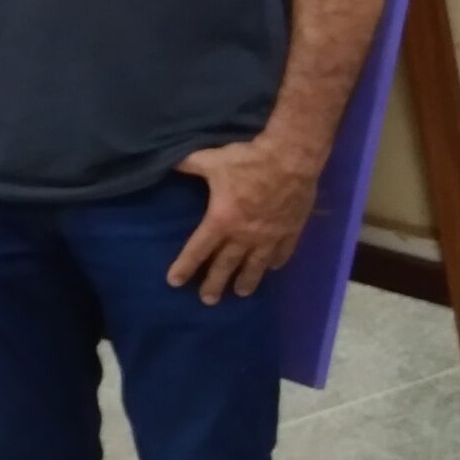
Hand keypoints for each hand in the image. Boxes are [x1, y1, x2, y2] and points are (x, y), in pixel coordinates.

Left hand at [170, 137, 318, 303]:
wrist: (291, 158)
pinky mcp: (291, 231)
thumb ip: (189, 164)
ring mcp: (270, 236)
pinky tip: (273, 269)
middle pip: (226, 265)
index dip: (185, 266)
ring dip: (247, 280)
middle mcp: (244, 235)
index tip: (174, 282)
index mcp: (221, 221)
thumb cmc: (248, 161)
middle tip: (207, 300)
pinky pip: (283, 252)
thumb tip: (168, 162)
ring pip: (256, 266)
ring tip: (240, 293)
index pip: (198, 250)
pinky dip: (276, 262)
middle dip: (215, 283)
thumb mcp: (211, 161)